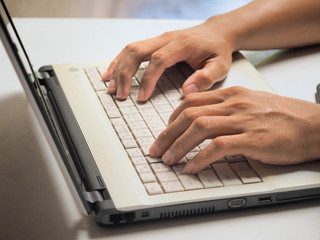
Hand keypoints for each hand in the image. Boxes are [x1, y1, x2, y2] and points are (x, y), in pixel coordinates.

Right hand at [102, 17, 235, 100]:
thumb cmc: (218, 50)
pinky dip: (119, 61)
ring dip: (118, 68)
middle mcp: (166, 39)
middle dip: (125, 74)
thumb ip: (206, 77)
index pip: (158, 60)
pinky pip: (132, 49)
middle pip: (137, 51)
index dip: (148, 79)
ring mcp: (158, 39)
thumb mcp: (221, 65)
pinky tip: (111, 73)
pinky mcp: (155, 43)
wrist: (216, 32)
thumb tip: (187, 91)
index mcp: (182, 44)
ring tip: (111, 87)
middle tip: (120, 95)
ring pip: (131, 49)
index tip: (141, 97)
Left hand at [149, 86, 319, 173]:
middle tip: (156, 149)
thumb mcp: (250, 103)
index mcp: (231, 95)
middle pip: (189, 115)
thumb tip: (202, 117)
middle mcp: (233, 104)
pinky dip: (201, 158)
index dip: (172, 118)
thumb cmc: (283, 116)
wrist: (314, 124)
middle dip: (167, 134)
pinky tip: (192, 167)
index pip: (191, 102)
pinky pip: (218, 147)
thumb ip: (226, 107)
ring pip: (199, 128)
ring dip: (178, 146)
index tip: (165, 132)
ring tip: (168, 160)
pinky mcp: (253, 139)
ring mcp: (242, 120)